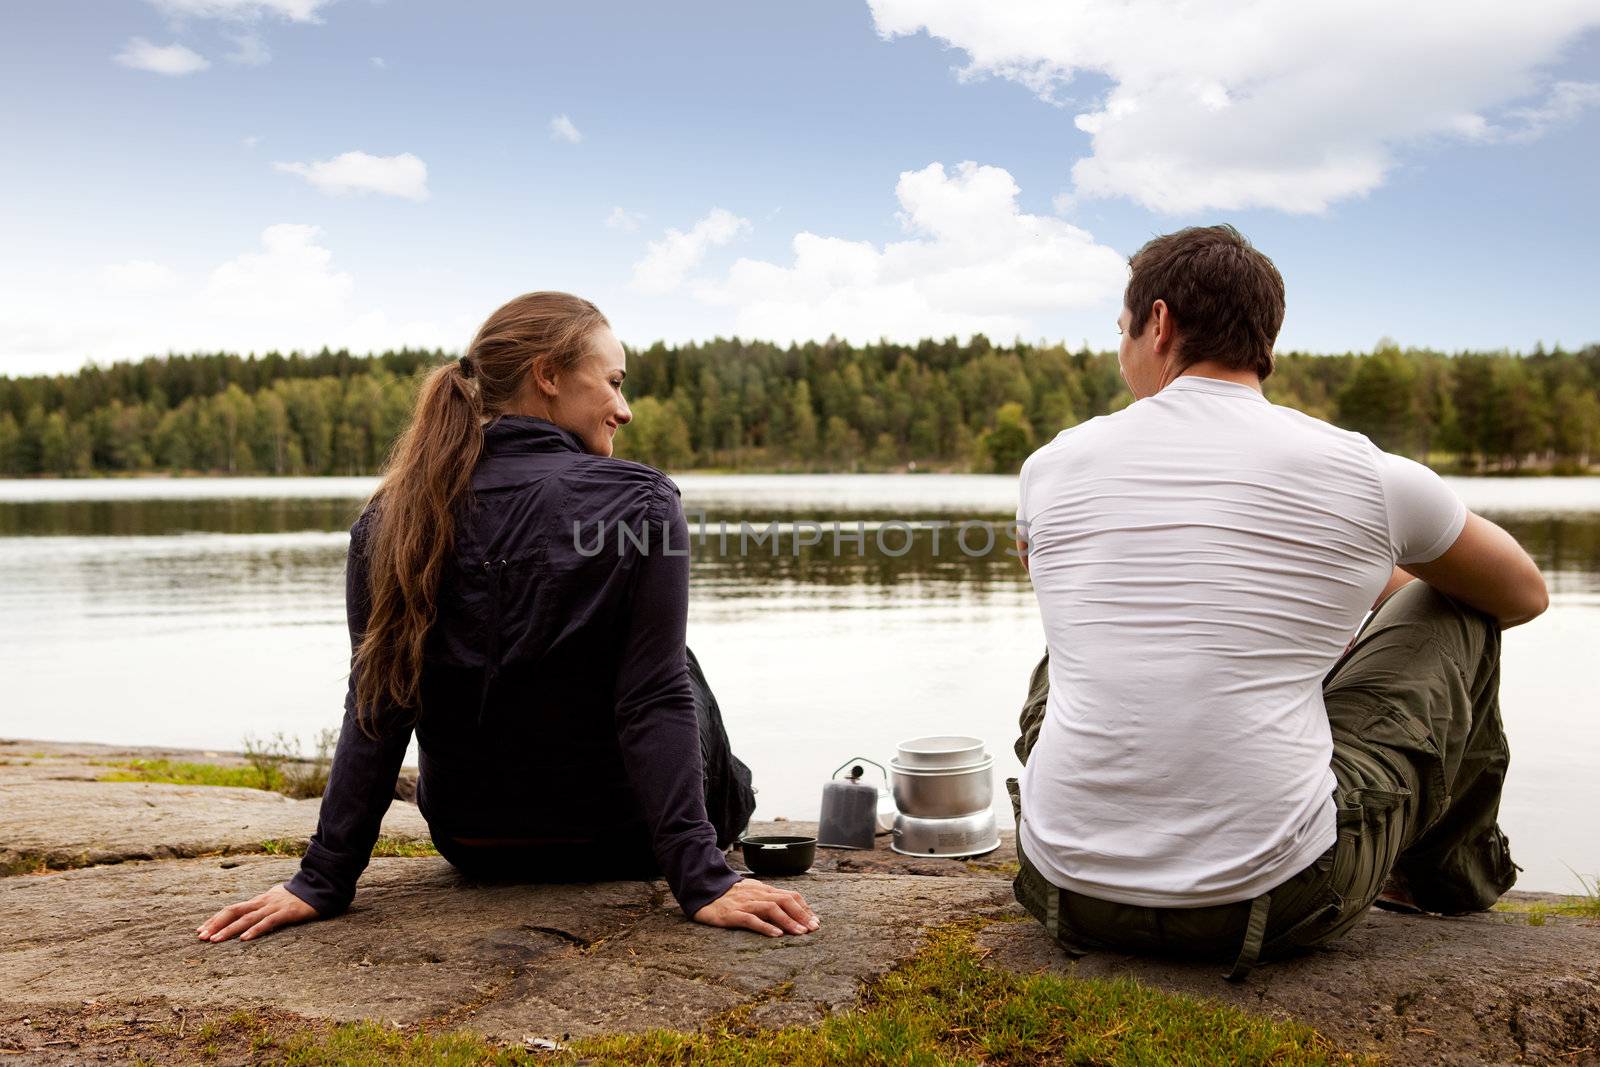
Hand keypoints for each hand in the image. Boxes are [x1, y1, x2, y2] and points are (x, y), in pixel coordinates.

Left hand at [197, 884, 318, 942]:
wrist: (321, 887)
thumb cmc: (298, 897)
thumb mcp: (276, 900)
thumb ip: (263, 907)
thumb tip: (249, 916)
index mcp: (258, 900)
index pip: (232, 909)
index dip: (215, 919)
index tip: (200, 930)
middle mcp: (262, 902)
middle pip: (234, 911)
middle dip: (215, 924)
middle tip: (201, 937)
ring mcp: (274, 906)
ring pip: (247, 918)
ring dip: (229, 930)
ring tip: (215, 941)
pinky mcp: (287, 912)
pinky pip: (268, 922)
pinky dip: (255, 930)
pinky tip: (245, 939)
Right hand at [693, 878, 818, 936]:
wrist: (702, 890)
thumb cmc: (728, 896)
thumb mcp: (751, 893)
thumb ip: (767, 899)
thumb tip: (788, 910)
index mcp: (763, 890)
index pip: (790, 895)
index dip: (804, 908)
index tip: (815, 921)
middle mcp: (757, 894)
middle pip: (785, 900)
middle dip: (802, 914)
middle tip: (813, 928)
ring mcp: (745, 903)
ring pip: (772, 909)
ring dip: (789, 921)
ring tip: (800, 933)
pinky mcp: (732, 914)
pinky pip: (751, 919)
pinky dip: (766, 926)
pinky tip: (777, 935)